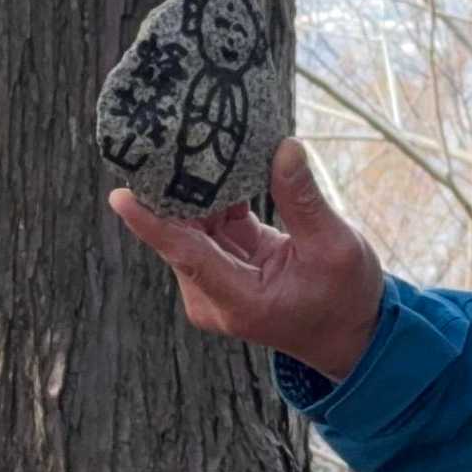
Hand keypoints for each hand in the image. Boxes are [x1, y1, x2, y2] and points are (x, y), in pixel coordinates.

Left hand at [108, 138, 383, 381]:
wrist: (352, 335)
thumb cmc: (346, 299)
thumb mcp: (334, 246)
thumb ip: (303, 200)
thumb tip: (284, 148)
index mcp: (239, 300)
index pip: (185, 255)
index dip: (151, 223)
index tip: (120, 196)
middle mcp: (215, 297)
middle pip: (182, 235)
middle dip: (177, 189)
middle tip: (175, 136)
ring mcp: (214, 284)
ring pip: (192, 227)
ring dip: (197, 189)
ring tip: (199, 139)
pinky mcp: (222, 268)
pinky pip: (208, 227)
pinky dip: (214, 198)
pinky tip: (220, 163)